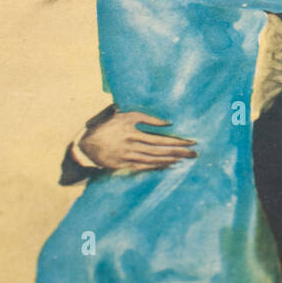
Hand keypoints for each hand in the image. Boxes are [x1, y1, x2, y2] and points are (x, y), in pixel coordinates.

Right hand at [79, 111, 195, 172]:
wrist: (86, 146)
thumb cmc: (107, 127)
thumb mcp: (122, 115)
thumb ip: (144, 118)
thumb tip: (167, 123)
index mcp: (130, 129)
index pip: (159, 136)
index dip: (176, 139)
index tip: (191, 140)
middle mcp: (130, 143)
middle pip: (160, 148)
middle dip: (179, 150)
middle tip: (195, 152)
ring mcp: (128, 155)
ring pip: (154, 158)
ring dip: (172, 159)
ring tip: (186, 158)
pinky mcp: (125, 165)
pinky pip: (145, 166)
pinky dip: (159, 166)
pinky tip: (170, 164)